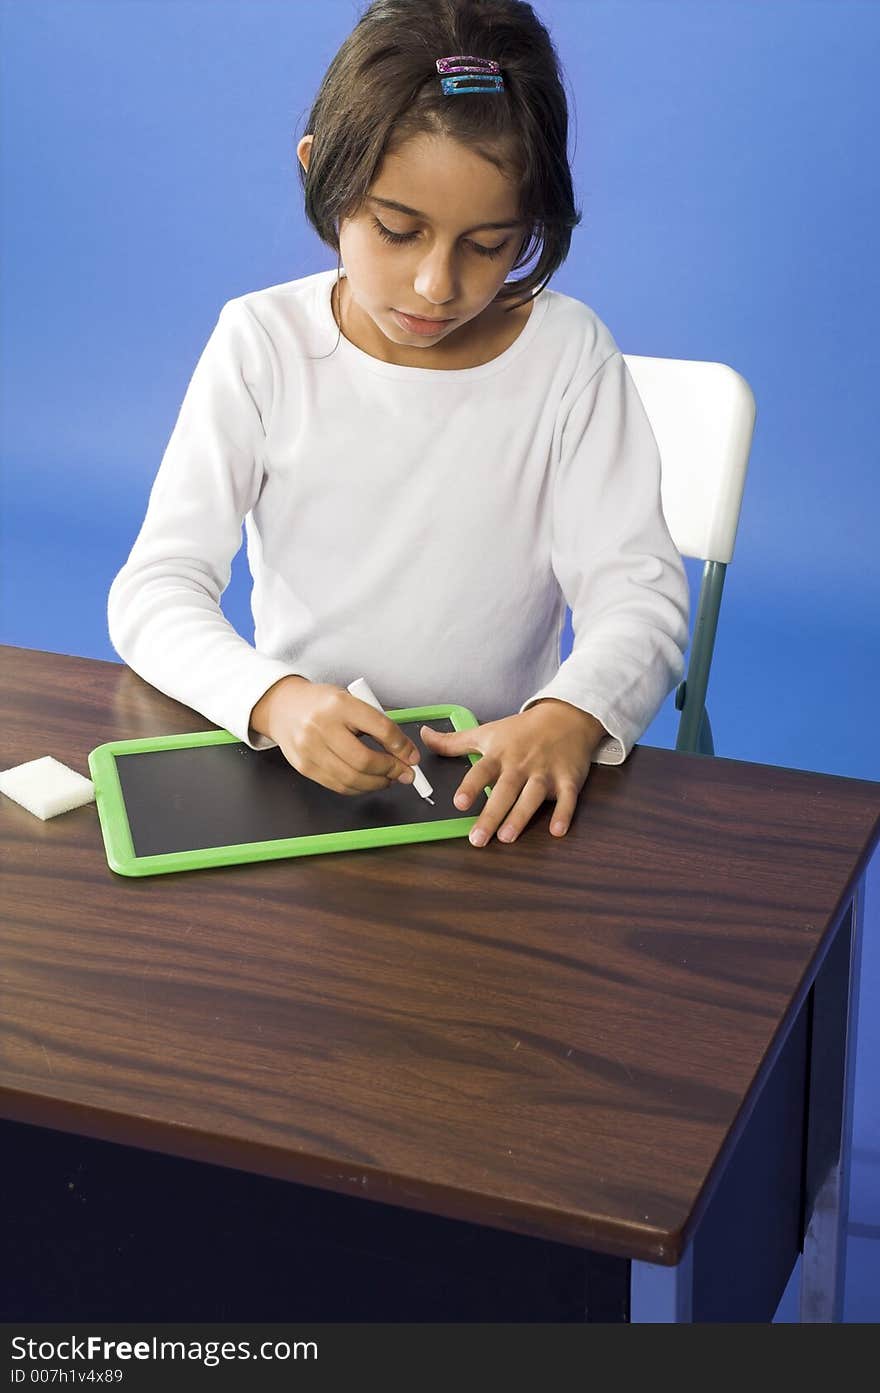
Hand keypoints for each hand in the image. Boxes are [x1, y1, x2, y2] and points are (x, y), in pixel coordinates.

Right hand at [249, 676, 420, 794]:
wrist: (283, 707)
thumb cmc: (322, 704)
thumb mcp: (351, 701)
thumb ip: (376, 724)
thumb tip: (404, 753)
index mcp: (340, 704)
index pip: (380, 728)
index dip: (401, 746)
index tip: (412, 756)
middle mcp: (321, 726)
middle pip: (365, 759)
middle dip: (391, 770)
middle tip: (404, 773)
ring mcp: (310, 749)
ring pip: (352, 778)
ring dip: (377, 783)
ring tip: (388, 779)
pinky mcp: (304, 767)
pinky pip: (338, 785)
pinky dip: (358, 787)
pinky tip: (368, 781)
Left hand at [420, 700, 605, 846]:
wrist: (565, 716)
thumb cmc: (521, 730)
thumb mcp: (486, 732)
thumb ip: (453, 741)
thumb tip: (424, 736)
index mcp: (500, 754)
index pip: (482, 771)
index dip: (471, 787)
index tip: (459, 803)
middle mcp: (521, 765)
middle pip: (505, 790)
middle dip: (492, 814)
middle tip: (478, 838)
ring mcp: (546, 772)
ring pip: (533, 796)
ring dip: (521, 816)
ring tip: (507, 837)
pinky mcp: (569, 779)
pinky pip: (567, 798)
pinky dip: (564, 814)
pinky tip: (557, 831)